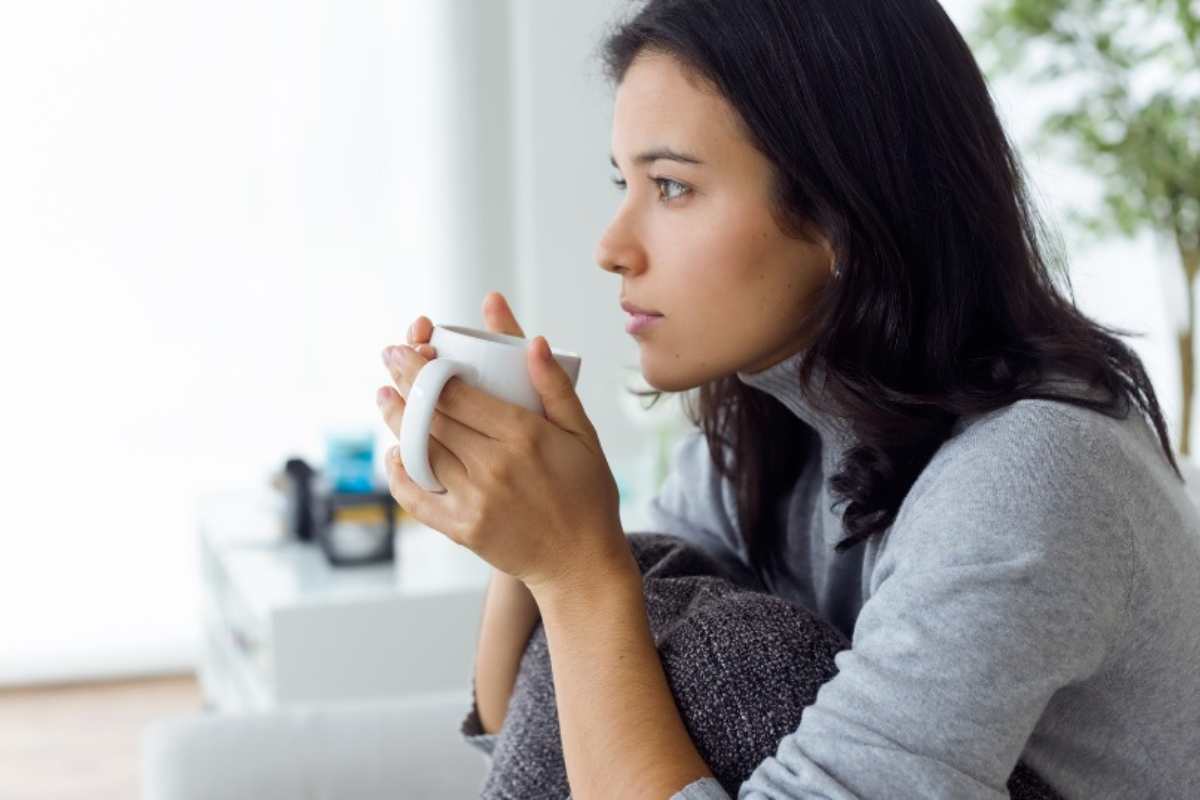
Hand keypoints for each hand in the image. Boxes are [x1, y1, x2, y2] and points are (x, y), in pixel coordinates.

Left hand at [376, 292, 631, 593]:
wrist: (581, 562)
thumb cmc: (586, 494)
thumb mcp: (583, 433)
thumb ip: (555, 386)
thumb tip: (533, 342)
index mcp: (524, 435)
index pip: (456, 393)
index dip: (422, 367)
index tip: (404, 348)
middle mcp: (494, 465)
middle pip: (431, 417)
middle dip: (403, 384)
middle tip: (389, 362)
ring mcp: (475, 499)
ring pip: (419, 451)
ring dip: (395, 421)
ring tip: (385, 398)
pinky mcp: (462, 529)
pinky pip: (416, 497)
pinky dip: (399, 474)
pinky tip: (395, 453)